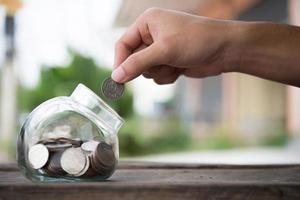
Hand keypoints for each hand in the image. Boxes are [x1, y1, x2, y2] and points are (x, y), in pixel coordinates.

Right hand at [112, 8, 235, 83]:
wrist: (224, 50)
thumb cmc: (196, 40)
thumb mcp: (163, 51)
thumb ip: (137, 64)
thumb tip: (116, 76)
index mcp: (147, 23)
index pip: (123, 44)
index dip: (120, 61)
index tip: (118, 79)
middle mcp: (152, 35)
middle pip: (134, 59)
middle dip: (148, 66)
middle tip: (161, 64)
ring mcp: (161, 50)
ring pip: (146, 70)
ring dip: (159, 72)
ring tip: (175, 63)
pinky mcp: (169, 61)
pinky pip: (158, 76)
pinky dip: (167, 76)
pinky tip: (180, 69)